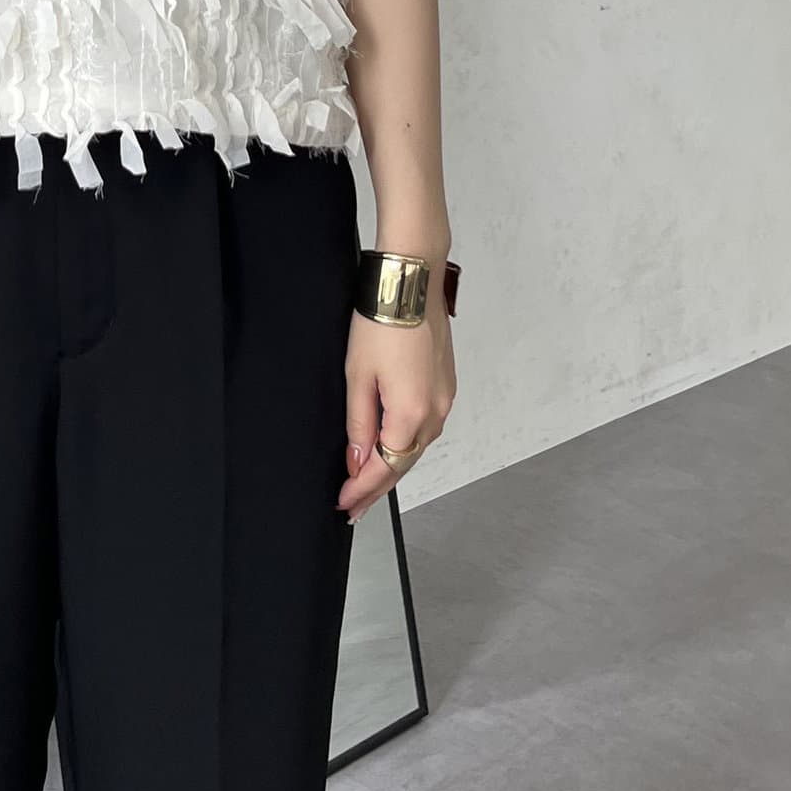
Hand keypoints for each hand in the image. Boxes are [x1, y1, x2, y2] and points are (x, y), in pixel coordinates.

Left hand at [338, 301, 456, 523]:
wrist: (411, 283)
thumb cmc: (380, 322)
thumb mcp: (357, 375)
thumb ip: (359, 423)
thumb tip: (358, 461)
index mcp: (411, 414)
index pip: (385, 467)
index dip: (362, 489)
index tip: (344, 505)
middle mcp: (436, 412)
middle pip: (404, 462)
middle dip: (376, 486)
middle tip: (353, 507)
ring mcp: (445, 398)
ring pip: (417, 446)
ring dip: (392, 466)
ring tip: (367, 484)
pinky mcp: (446, 384)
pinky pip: (426, 426)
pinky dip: (406, 443)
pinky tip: (391, 448)